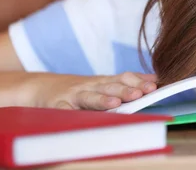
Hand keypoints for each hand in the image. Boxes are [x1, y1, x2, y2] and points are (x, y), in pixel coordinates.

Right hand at [25, 72, 157, 109]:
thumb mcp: (102, 83)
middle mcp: (90, 86)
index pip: (123, 78)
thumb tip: (155, 79)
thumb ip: (125, 82)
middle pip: (110, 87)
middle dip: (125, 90)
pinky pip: (64, 110)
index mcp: (103, 82)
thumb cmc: (79, 89)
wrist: (41, 87)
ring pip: (89, 97)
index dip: (138, 81)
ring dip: (102, 100)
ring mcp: (73, 95)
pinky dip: (69, 113)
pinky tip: (77, 116)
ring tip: (115, 104)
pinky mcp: (56, 106)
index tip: (154, 86)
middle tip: (140, 93)